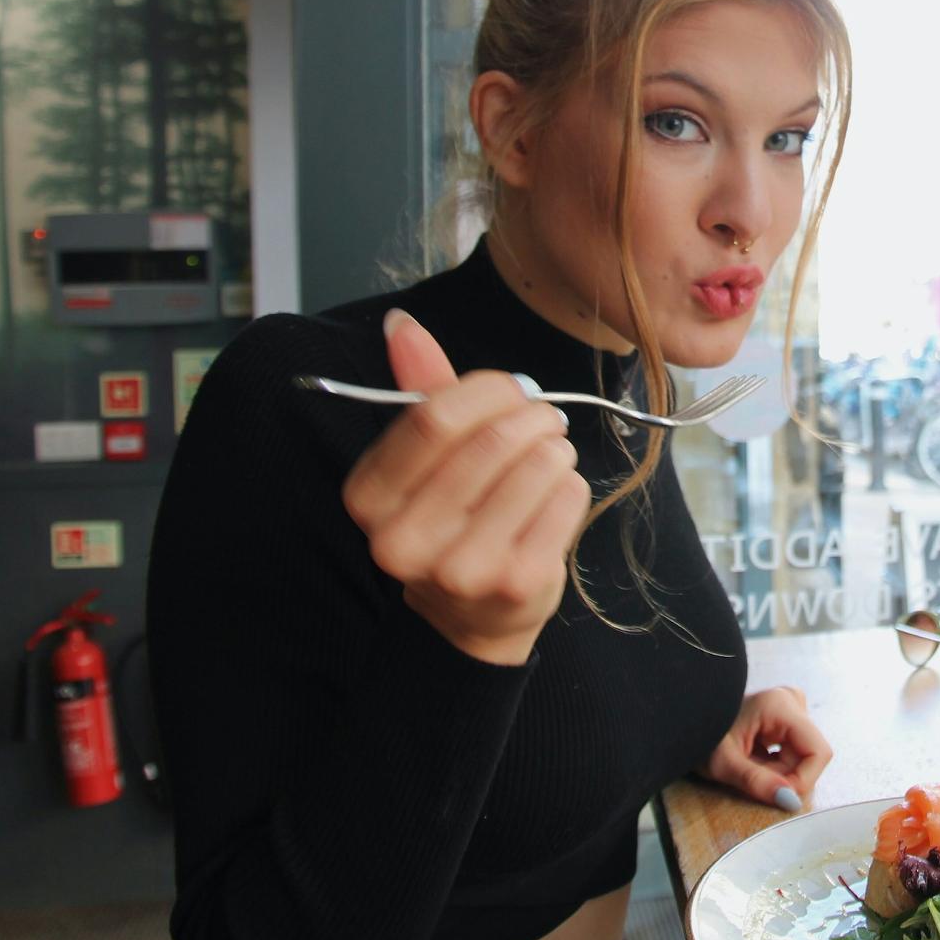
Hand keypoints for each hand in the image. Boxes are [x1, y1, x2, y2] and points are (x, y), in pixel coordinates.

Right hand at [342, 309, 590, 665]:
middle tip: (545, 417)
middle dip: (532, 415)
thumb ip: (418, 388)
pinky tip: (553, 496)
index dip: (487, 390)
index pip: (433, 419)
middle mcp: (403, 541)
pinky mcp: (515, 584)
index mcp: (368, 499)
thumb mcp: (421, 458)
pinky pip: (566, 499)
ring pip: (537, 465)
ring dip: (554, 447)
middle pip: (491, 442)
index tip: (512, 389)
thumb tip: (401, 323)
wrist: (469, 616)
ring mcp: (461, 569)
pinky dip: (571, 483)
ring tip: (548, 455)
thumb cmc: (448, 518)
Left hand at [698, 686, 831, 811]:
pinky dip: (773, 764)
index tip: (778, 793)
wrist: (682, 718)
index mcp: (780, 705)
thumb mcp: (723, 763)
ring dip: (777, 771)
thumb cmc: (699, 734)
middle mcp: (790, 701)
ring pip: (800, 756)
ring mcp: (788, 708)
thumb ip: (756, 782)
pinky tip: (751, 758)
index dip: (803, 779)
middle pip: (808, 756)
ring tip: (747, 764)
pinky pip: (792, 751)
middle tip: (750, 773)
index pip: (818, 752)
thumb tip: (791, 801)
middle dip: (784, 775)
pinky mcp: (783, 718)